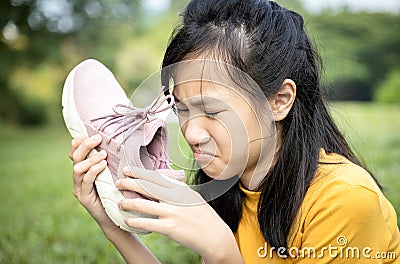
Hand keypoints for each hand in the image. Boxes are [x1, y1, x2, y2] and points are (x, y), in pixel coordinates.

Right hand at [68, 135, 120, 233]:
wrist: (115, 217)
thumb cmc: (116, 193)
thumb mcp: (113, 174)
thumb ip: (110, 162)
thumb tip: (117, 144)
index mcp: (83, 171)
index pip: (74, 154)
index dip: (77, 143)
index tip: (86, 133)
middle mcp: (78, 179)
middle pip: (75, 158)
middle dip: (85, 146)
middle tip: (97, 138)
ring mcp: (79, 188)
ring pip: (77, 168)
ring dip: (90, 159)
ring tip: (103, 154)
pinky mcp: (84, 198)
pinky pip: (86, 181)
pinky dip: (93, 171)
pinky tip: (103, 165)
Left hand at [117, 167, 241, 262]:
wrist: (214, 235)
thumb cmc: (203, 216)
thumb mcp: (191, 197)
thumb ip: (177, 190)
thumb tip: (162, 182)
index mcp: (180, 189)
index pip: (155, 177)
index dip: (138, 172)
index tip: (127, 170)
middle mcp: (175, 198)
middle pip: (147, 187)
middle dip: (130, 183)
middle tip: (118, 182)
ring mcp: (172, 213)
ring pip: (143, 204)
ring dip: (128, 203)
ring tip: (119, 203)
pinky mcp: (169, 228)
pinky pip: (147, 223)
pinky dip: (135, 221)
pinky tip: (127, 220)